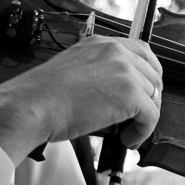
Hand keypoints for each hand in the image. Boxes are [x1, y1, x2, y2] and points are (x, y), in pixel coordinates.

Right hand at [0, 36, 161, 156]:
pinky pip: (151, 116)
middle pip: (153, 74)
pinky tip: (127, 140)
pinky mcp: (130, 94)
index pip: (142, 51)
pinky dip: (142, 132)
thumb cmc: (42, 96)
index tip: (146, 89)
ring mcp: (125, 72)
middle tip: (138, 115)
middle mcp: (116, 52)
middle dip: (150, 97)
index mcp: (101, 44)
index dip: (149, 73)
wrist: (31, 106)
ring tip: (126, 132)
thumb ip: (98, 71)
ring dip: (143, 117)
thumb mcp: (74, 68)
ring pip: (154, 96)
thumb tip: (116, 91)